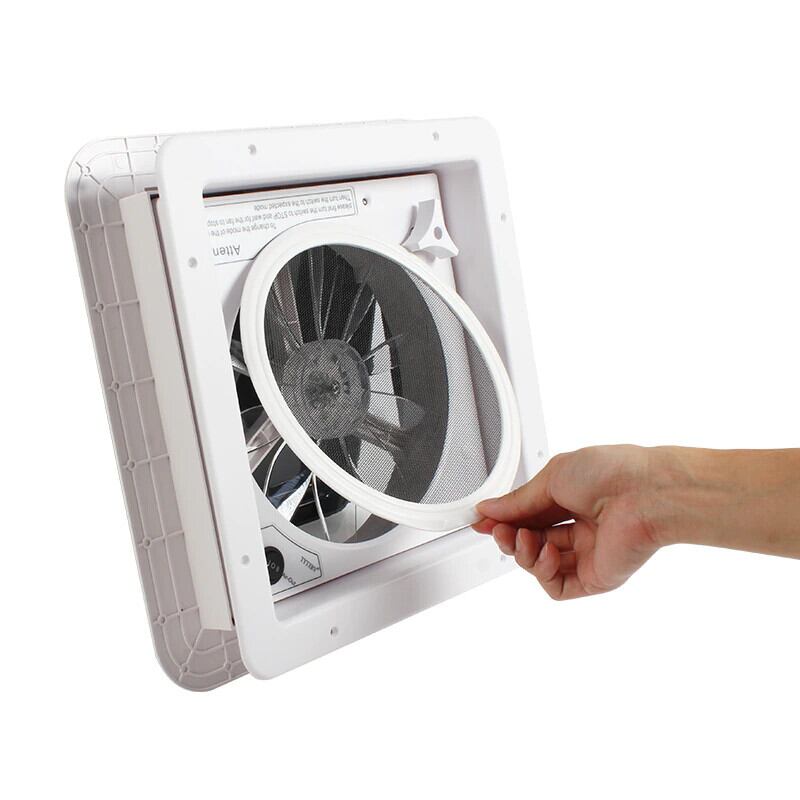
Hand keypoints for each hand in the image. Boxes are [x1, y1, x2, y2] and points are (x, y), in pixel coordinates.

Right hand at [474, 446, 662, 599]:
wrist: (645, 492)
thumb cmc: (612, 472)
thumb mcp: (551, 478)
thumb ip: (517, 501)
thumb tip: (488, 509)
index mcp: (572, 501)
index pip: (529, 517)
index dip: (504, 520)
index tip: (481, 520)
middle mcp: (581, 529)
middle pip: (531, 542)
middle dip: (509, 537)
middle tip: (498, 530)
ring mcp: (588, 555)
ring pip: (539, 566)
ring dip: (523, 554)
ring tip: (524, 538)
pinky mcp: (596, 578)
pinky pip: (557, 586)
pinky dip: (542, 573)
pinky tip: (545, 554)